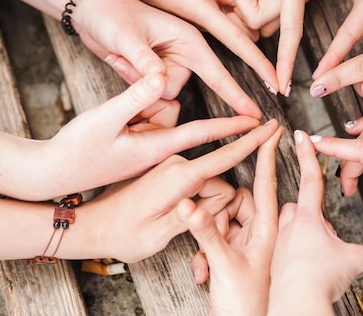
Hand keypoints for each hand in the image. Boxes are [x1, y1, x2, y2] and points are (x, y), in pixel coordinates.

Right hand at [38, 74, 259, 199]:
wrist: (51, 171)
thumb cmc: (76, 149)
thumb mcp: (104, 118)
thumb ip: (135, 96)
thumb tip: (161, 75)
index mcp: (158, 148)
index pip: (205, 135)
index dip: (235, 130)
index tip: (262, 126)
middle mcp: (158, 150)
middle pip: (174, 114)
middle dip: (153, 105)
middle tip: (125, 107)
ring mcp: (146, 149)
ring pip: (157, 112)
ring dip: (137, 106)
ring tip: (108, 118)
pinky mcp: (136, 145)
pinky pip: (143, 118)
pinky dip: (131, 111)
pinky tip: (108, 120)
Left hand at [71, 0, 261, 118]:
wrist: (88, 8)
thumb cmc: (110, 12)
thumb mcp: (127, 37)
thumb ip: (146, 64)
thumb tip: (161, 88)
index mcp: (188, 39)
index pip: (218, 73)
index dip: (237, 95)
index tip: (256, 116)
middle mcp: (182, 52)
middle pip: (174, 90)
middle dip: (150, 84)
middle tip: (125, 56)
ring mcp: (167, 63)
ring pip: (158, 94)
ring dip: (135, 81)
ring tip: (119, 54)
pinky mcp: (153, 71)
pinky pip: (145, 91)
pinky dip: (128, 79)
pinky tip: (117, 58)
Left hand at [73, 119, 281, 262]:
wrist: (91, 224)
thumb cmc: (121, 233)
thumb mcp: (156, 235)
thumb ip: (191, 215)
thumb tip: (216, 201)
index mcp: (178, 175)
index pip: (224, 155)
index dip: (250, 141)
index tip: (271, 127)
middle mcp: (175, 163)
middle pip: (218, 176)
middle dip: (215, 204)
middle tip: (181, 228)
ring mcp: (170, 164)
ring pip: (207, 181)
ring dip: (201, 205)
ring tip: (169, 226)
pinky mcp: (165, 168)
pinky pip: (193, 181)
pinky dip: (192, 199)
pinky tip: (169, 216)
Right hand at [176, 125, 283, 315]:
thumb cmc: (246, 305)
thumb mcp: (224, 265)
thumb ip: (205, 234)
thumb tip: (188, 206)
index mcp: (267, 228)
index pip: (266, 182)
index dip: (268, 154)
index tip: (272, 130)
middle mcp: (259, 232)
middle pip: (233, 202)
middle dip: (215, 217)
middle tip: (210, 239)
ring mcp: (247, 244)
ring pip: (221, 221)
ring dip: (207, 239)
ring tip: (208, 263)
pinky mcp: (234, 255)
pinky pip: (215, 238)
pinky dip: (205, 253)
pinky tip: (205, 273)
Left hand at [267, 130, 362, 314]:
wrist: (295, 305)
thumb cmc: (319, 280)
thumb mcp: (356, 261)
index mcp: (308, 218)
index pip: (310, 178)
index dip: (307, 154)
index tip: (299, 134)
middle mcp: (289, 227)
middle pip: (297, 205)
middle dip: (310, 211)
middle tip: (326, 228)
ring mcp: (279, 244)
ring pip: (288, 226)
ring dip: (302, 231)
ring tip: (318, 249)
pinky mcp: (274, 262)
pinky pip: (283, 247)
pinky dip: (294, 251)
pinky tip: (306, 266)